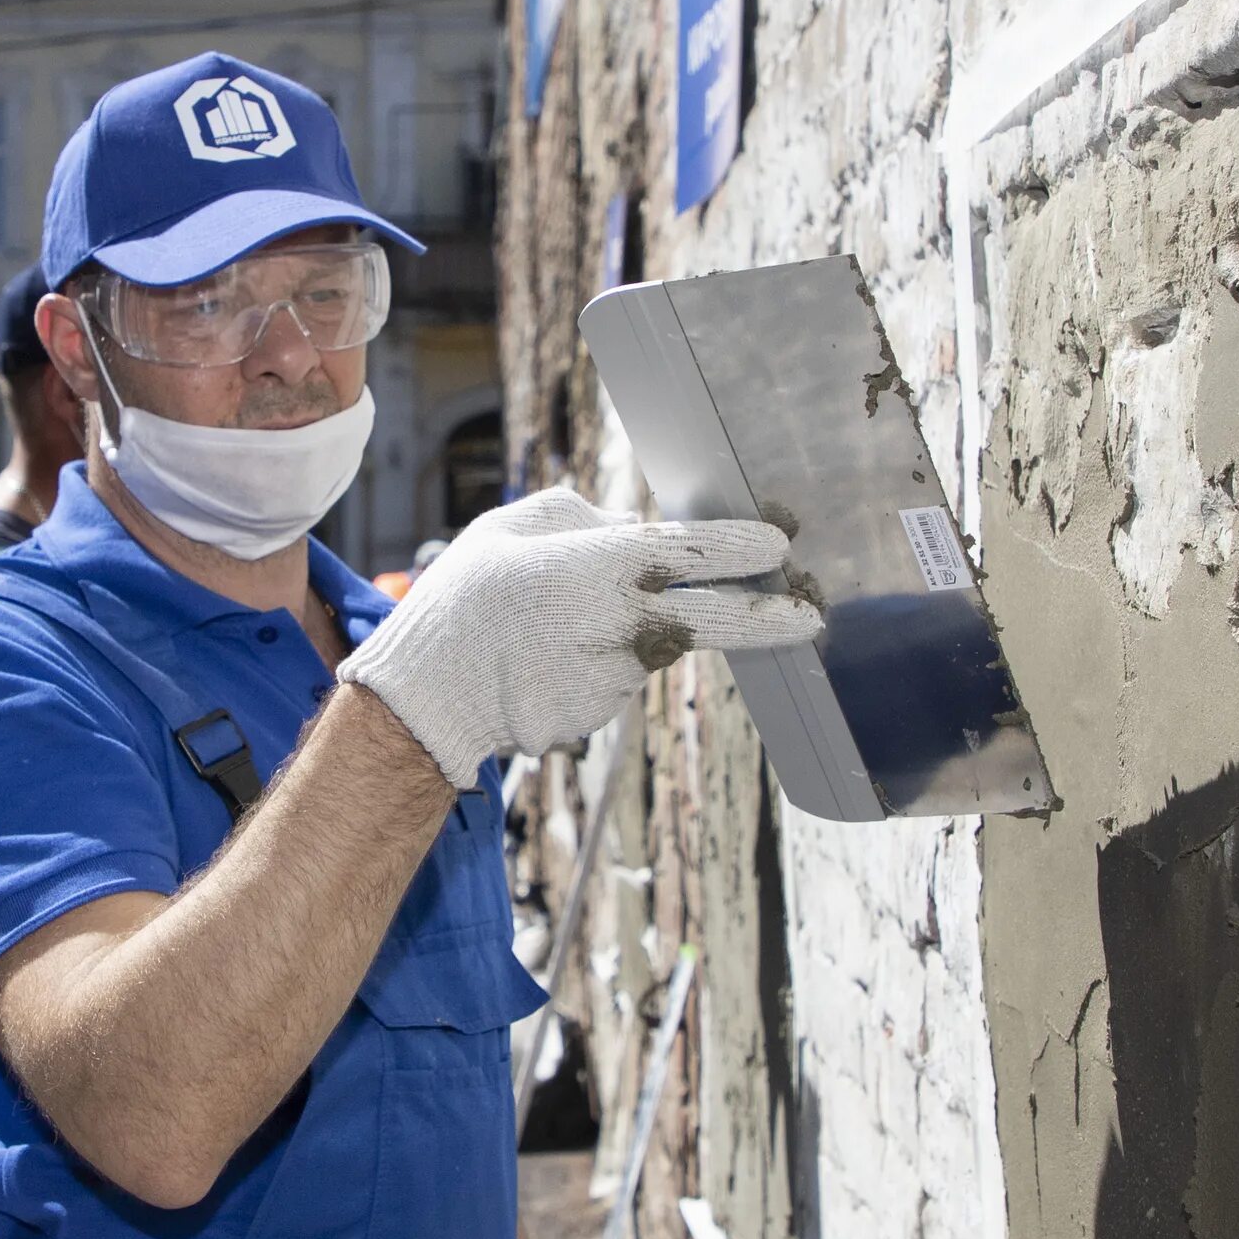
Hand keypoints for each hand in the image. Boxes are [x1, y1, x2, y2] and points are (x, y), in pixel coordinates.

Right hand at [339, 488, 819, 787]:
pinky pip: (613, 681)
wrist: (426, 699)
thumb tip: (637, 532)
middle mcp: (622, 629)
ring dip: (623, 636)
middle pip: (718, 620)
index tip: (781, 543)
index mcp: (602, 569)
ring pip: (647, 649)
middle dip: (772, 617)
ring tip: (547, 630)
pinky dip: (590, 669)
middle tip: (812, 614)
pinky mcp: (602, 718)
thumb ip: (586, 520)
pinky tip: (542, 664)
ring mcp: (617, 682)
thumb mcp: (513, 528)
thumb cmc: (463, 600)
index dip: (744, 547)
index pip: (696, 553)